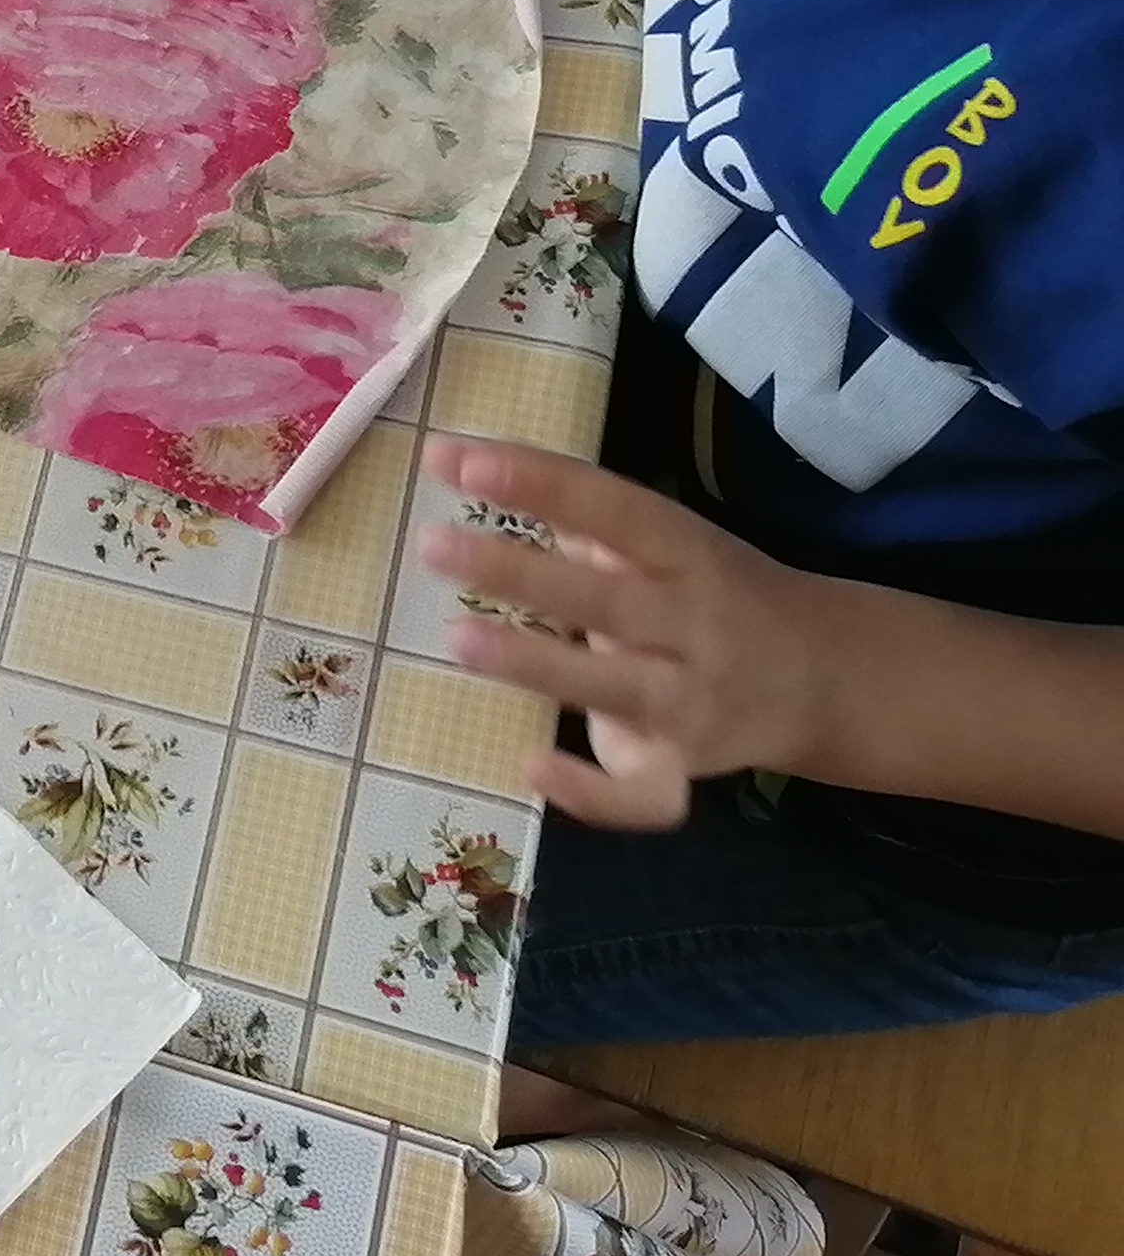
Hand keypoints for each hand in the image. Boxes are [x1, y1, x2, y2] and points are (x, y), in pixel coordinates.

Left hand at [419, 440, 840, 828]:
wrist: (822, 678)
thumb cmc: (712, 591)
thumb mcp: (668, 540)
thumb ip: (584, 514)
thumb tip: (468, 466)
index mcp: (687, 554)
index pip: (612, 509)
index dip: (539, 482)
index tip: (457, 460)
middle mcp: (694, 626)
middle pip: (607, 598)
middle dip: (520, 572)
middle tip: (432, 545)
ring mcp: (691, 703)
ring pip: (613, 687)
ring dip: (533, 664)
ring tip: (455, 638)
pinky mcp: (681, 767)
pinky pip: (642, 795)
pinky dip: (590, 792)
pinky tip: (530, 765)